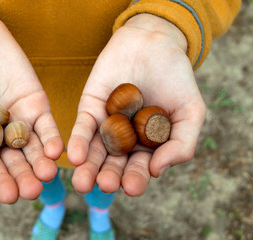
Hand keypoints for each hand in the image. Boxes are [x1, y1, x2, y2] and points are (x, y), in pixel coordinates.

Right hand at [0, 1, 63, 202]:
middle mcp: (1, 138)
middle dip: (24, 177)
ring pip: (33, 148)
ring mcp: (20, 123)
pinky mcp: (37, 106)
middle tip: (32, 190)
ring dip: (41, 163)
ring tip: (47, 174)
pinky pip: (46, 126)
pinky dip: (51, 138)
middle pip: (15, 163)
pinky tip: (55, 151)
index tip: (8, 195)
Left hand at [67, 14, 205, 195]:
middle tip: (104, 185)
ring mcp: (106, 125)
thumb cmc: (176, 79)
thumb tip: (157, 171)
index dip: (136, 179)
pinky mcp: (89, 109)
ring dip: (88, 167)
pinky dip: (79, 142)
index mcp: (148, 145)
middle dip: (108, 176)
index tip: (132, 188)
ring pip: (95, 151)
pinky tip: (75, 157)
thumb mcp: (190, 112)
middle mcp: (124, 140)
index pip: (139, 168)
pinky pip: (83, 128)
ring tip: (82, 183)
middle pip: (114, 164)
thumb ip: (181, 144)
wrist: (154, 43)